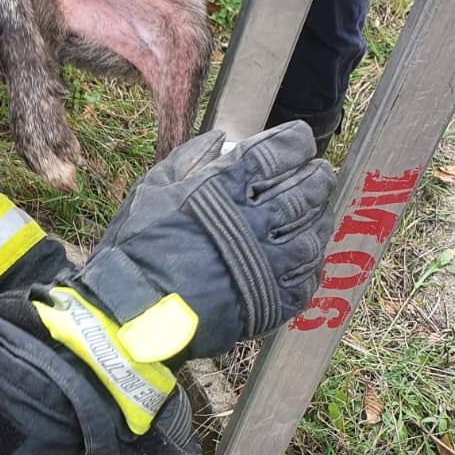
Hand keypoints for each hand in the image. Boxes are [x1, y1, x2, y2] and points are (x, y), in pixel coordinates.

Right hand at [65, 121, 333, 362]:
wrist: (134, 313)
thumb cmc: (137, 249)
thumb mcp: (153, 190)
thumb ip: (189, 160)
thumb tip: (220, 140)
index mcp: (223, 189)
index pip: (276, 154)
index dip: (295, 144)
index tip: (301, 140)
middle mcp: (252, 222)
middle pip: (303, 191)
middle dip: (317, 178)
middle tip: (320, 173)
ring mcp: (267, 264)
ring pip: (311, 234)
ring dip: (320, 218)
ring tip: (320, 211)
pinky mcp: (271, 301)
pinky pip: (307, 279)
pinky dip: (312, 264)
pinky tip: (308, 255)